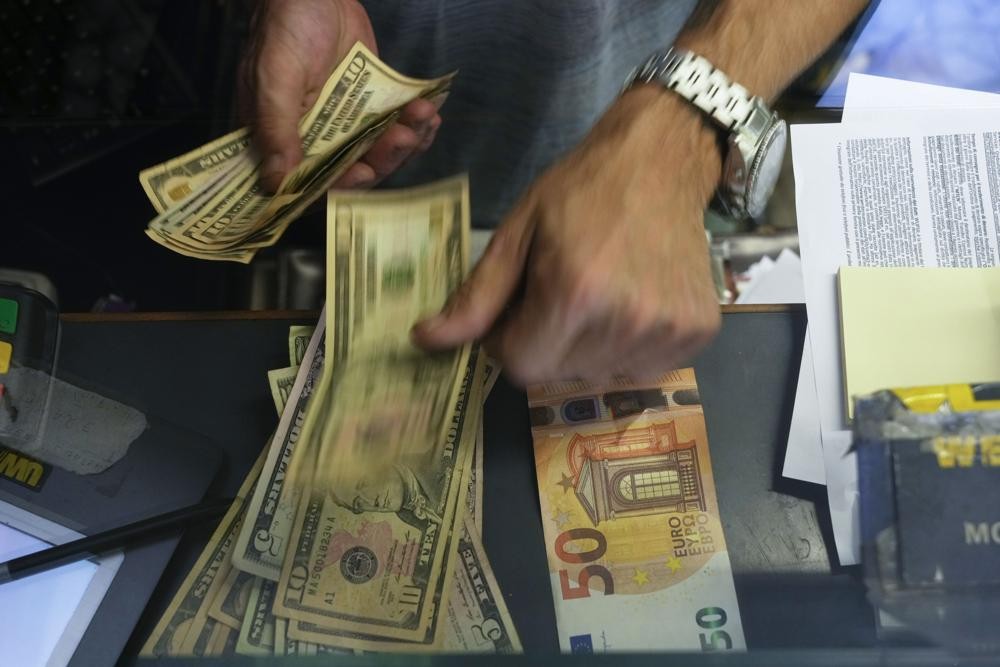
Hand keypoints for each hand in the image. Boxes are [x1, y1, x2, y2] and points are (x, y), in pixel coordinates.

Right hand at [239, 0, 441, 191]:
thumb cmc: (284, 30)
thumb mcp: (275, 79)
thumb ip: (277, 129)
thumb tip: (276, 183)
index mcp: (282, 140)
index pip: (310, 183)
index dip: (338, 187)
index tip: (362, 174)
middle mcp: (315, 140)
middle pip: (354, 172)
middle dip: (383, 159)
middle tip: (403, 138)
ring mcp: (345, 125)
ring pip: (379, 153)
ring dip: (406, 143)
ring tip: (422, 118)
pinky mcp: (370, 108)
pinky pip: (395, 129)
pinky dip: (415, 127)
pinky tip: (430, 117)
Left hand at [411, 87, 722, 384]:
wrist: (662, 160)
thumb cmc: (582, 190)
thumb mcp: (518, 232)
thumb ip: (476, 295)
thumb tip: (425, 340)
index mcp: (575, 294)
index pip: (519, 366)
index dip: (507, 340)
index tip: (517, 307)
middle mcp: (625, 321)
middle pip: (557, 374)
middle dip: (543, 343)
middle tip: (555, 295)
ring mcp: (667, 331)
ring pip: (598, 375)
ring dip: (584, 348)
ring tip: (595, 295)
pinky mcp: (696, 334)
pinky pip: (640, 370)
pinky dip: (624, 348)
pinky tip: (629, 304)